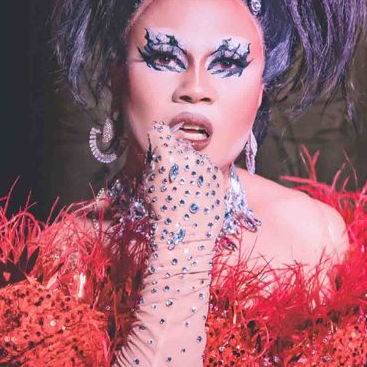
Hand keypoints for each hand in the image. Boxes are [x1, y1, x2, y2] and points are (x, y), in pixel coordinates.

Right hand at [143, 122, 225, 247]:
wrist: (187, 234)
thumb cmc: (161, 212)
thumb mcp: (148, 183)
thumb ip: (154, 161)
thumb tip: (158, 150)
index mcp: (167, 155)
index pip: (160, 131)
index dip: (158, 138)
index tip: (158, 146)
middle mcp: (189, 155)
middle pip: (179, 145)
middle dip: (175, 155)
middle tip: (172, 174)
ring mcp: (206, 164)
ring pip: (195, 156)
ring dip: (190, 166)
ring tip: (185, 187)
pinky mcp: (218, 174)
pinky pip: (207, 168)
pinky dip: (202, 176)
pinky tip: (196, 192)